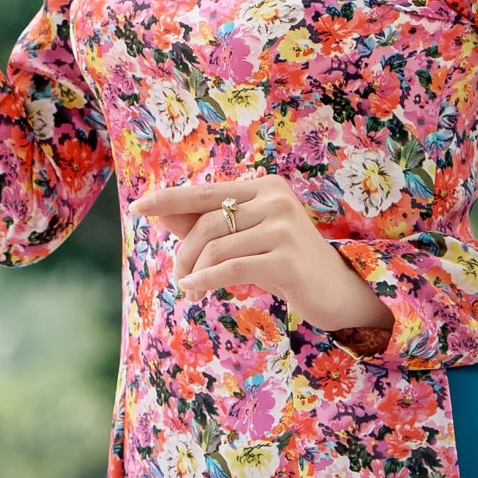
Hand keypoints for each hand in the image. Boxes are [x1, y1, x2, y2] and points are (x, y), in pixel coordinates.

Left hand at [125, 171, 394, 335]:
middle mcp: (275, 199)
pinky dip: (206, 280)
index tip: (137, 207)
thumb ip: (209, 224)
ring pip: (216, 246)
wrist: (339, 291)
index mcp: (265, 186)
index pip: (206, 191)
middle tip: (179, 277)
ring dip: (193, 271)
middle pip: (207, 222)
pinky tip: (195, 290)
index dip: (169, 199)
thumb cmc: (287, 262)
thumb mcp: (248, 238)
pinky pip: (230, 267)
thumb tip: (161, 213)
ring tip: (189, 287)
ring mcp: (283, 227)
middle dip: (184, 252)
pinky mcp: (286, 258)